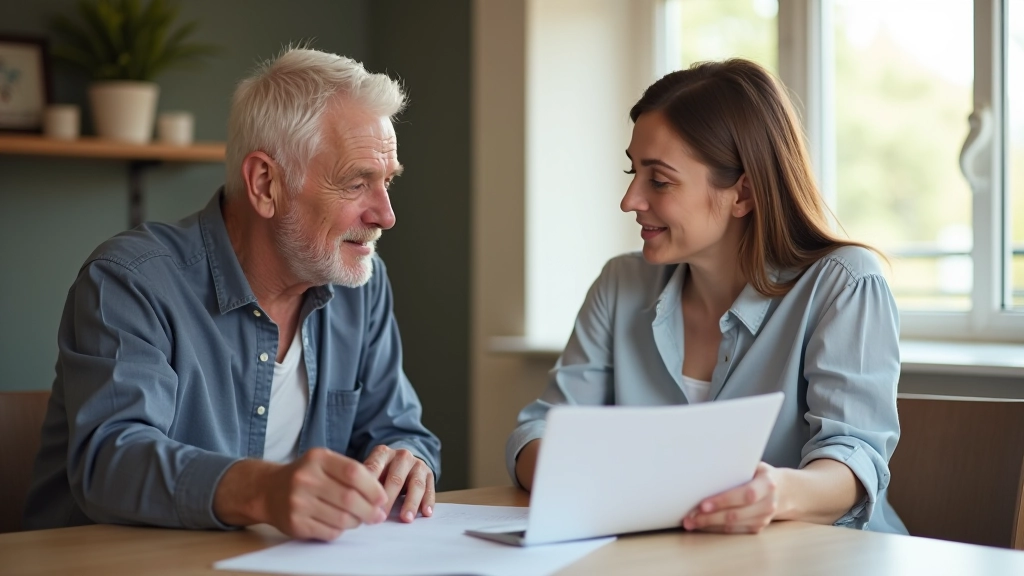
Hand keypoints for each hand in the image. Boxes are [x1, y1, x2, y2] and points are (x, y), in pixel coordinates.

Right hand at [214, 448, 388, 540]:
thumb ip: (351, 472)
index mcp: (317, 459)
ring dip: (357, 522)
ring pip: (342, 519)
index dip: (373, 488)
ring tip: (359, 519)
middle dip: (370, 510)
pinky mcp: (295, 523)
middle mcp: (305, 478)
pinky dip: (341, 530)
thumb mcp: (324, 463)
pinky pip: (329, 532)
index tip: (382, 498)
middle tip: (378, 516)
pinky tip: (341, 524)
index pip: (354, 473)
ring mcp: (298, 502)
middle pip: (350, 499)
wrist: (267, 490)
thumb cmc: (305, 476)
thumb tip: (381, 496)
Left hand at [363, 445, 435, 522]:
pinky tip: (426, 513)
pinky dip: (428, 502)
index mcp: (383, 453)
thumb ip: (364, 482)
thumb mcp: (372, 471)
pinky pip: (430, 489)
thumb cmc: (382, 472)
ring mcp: (418, 464)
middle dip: (389, 499)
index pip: (374, 468)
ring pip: (416, 484)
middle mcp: (402, 456)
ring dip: (411, 503)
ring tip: (406, 518)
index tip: (365, 505)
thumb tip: (355, 503)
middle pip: (396, 478)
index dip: (370, 488)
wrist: (403, 462)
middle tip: (382, 516)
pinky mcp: (429, 474)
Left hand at [682, 462, 780, 533]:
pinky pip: (733, 531)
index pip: (746, 495)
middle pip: (736, 514)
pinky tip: (702, 526)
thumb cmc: (760, 474)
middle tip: (691, 517)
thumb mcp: (753, 465)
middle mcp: (767, 503)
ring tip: (691, 522)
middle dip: (711, 517)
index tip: (703, 504)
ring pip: (733, 525)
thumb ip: (735, 467)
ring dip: (709, 525)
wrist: (783, 490)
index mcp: (767, 484)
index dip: (724, 500)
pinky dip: (716, 529)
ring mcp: (763, 518)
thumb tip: (706, 465)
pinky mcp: (757, 528)